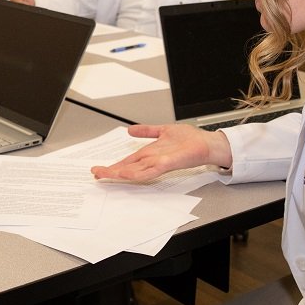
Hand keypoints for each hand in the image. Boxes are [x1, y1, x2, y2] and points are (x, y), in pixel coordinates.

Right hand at [90, 124, 231, 181]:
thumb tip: (130, 130)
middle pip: (128, 167)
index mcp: (150, 153)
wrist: (208, 144)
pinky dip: (138, 172)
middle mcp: (153, 160)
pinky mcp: (169, 162)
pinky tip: (127, 172)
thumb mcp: (163, 130)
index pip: (128, 161)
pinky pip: (151, 169)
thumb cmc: (190, 140)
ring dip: (120, 173)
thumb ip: (147, 131)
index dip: (113, 165)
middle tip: (95, 173)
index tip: (99, 168)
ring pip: (136, 170)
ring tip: (106, 174)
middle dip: (111, 171)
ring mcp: (160, 163)